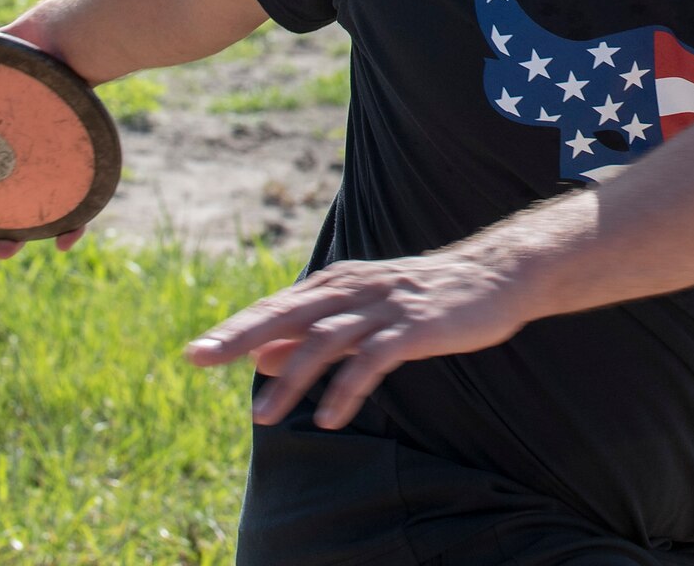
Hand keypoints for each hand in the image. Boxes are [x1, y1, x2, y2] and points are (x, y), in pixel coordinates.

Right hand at [0, 13, 89, 259]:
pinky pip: (80, 200)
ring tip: (1, 253)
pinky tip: (64, 241)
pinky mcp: (84, 160)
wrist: (82, 38)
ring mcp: (52, 156)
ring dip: (11, 235)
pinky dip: (72, 225)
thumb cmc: (34, 44)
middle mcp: (19, 148)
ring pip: (30, 208)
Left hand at [183, 252, 529, 429]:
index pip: (277, 306)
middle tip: (200, 358)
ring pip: (326, 339)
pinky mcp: (415, 326)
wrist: (497, 275)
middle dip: (241, 336)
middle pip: (288, 312)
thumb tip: (261, 358)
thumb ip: (313, 333)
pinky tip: (330, 418)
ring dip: (292, 380)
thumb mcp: (364, 312)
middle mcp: (355, 288)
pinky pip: (374, 359)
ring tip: (263, 419)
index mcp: (340, 282)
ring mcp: (385, 306)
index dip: (236, 329)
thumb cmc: (427, 297)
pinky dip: (348, 388)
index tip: (196, 353)